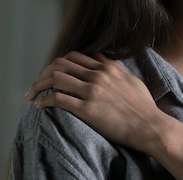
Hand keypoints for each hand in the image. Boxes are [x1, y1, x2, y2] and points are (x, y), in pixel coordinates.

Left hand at [26, 51, 182, 178]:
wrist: (149, 125)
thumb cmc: (143, 105)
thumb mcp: (130, 79)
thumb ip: (114, 66)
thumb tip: (99, 56)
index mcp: (107, 68)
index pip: (74, 57)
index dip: (58, 63)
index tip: (51, 73)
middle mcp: (97, 76)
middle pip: (61, 65)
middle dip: (43, 73)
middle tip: (37, 84)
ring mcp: (92, 92)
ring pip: (56, 79)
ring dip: (39, 85)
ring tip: (32, 95)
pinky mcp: (87, 109)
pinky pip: (58, 99)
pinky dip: (44, 100)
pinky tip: (39, 105)